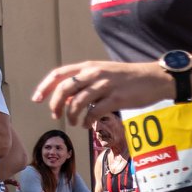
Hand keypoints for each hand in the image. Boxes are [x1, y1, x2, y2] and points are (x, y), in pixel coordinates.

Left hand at [34, 60, 169, 124]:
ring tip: (74, 123)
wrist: (155, 78)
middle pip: (64, 89)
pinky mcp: (117, 99)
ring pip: (77, 103)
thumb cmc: (129, 78)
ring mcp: (106, 86)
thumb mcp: (104, 73)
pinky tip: (87, 125)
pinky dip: (87, 121)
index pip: (59, 74)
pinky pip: (94, 112)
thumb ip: (86, 83)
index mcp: (89, 66)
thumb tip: (67, 100)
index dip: (45, 87)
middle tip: (56, 116)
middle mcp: (95, 73)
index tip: (37, 99)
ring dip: (71, 116)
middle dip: (55, 105)